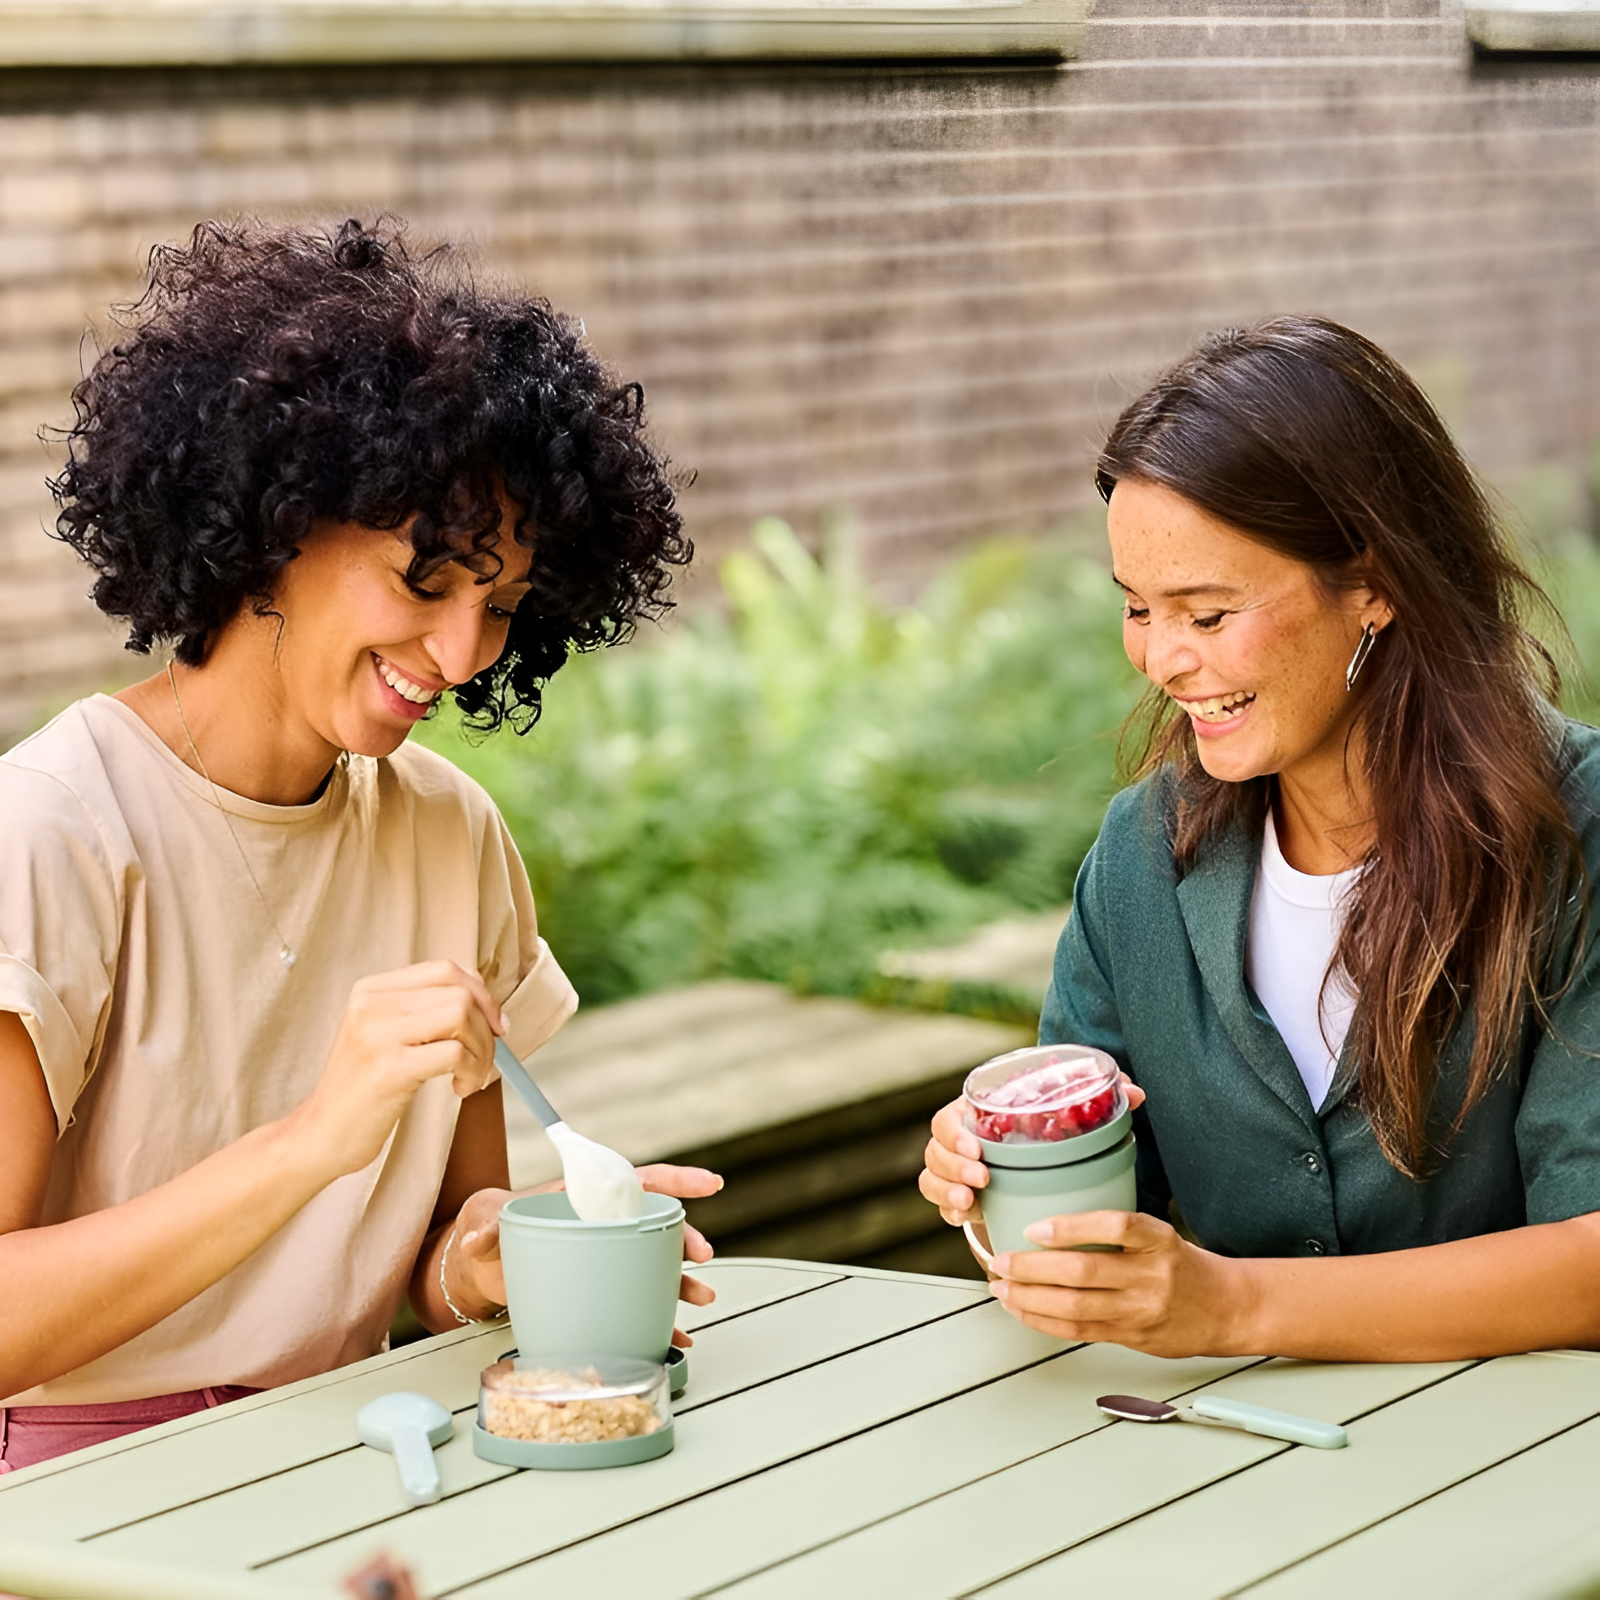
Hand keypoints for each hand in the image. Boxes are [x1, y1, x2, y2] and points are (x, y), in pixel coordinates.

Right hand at [291, 961, 505, 1179]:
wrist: (321, 1135)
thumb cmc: (363, 1091)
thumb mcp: (385, 1037)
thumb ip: (424, 1013)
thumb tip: (490, 1008)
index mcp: (371, 990)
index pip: (445, 970)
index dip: (481, 994)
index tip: (495, 1024)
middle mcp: (372, 1004)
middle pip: (459, 993)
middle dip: (487, 1027)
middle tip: (485, 1058)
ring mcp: (378, 1033)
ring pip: (462, 1016)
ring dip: (482, 1051)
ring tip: (470, 1077)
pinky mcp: (389, 1067)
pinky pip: (455, 1054)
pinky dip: (472, 1071)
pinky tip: (459, 1089)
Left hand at [447, 1164, 723, 1344]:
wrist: (479, 1265)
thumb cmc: (488, 1228)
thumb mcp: (485, 1220)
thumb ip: (484, 1227)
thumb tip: (479, 1239)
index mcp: (587, 1196)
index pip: (639, 1180)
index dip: (677, 1180)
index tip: (709, 1183)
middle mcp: (604, 1225)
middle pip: (656, 1225)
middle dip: (685, 1238)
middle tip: (702, 1255)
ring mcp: (604, 1259)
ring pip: (655, 1266)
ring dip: (682, 1281)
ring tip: (703, 1296)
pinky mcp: (597, 1290)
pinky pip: (636, 1303)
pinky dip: (658, 1321)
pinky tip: (677, 1337)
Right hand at [918, 1074, 1145, 1226]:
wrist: (1038, 1159)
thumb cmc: (1046, 1128)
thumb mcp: (1069, 1112)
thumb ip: (1099, 1098)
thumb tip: (1135, 1092)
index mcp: (976, 1113)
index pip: (948, 1118)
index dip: (956, 1134)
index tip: (979, 1148)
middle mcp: (961, 1140)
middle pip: (936, 1150)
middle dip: (953, 1166)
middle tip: (980, 1180)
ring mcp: (957, 1171)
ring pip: (932, 1178)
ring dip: (947, 1191)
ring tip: (970, 1203)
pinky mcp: (960, 1197)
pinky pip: (940, 1205)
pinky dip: (949, 1212)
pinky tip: (965, 1219)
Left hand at [986, 1209, 1251, 1357]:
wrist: (1226, 1307)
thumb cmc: (1183, 1265)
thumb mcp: (1158, 1235)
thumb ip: (1115, 1232)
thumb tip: (1049, 1225)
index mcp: (1158, 1239)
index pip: (1114, 1226)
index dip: (1071, 1227)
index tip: (1035, 1228)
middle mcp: (1151, 1274)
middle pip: (1084, 1271)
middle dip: (1033, 1268)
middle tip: (1002, 1260)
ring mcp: (1142, 1309)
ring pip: (1076, 1307)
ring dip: (1031, 1299)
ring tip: (1003, 1288)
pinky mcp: (1133, 1336)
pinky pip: (1081, 1330)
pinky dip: (1045, 1321)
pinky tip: (1024, 1311)